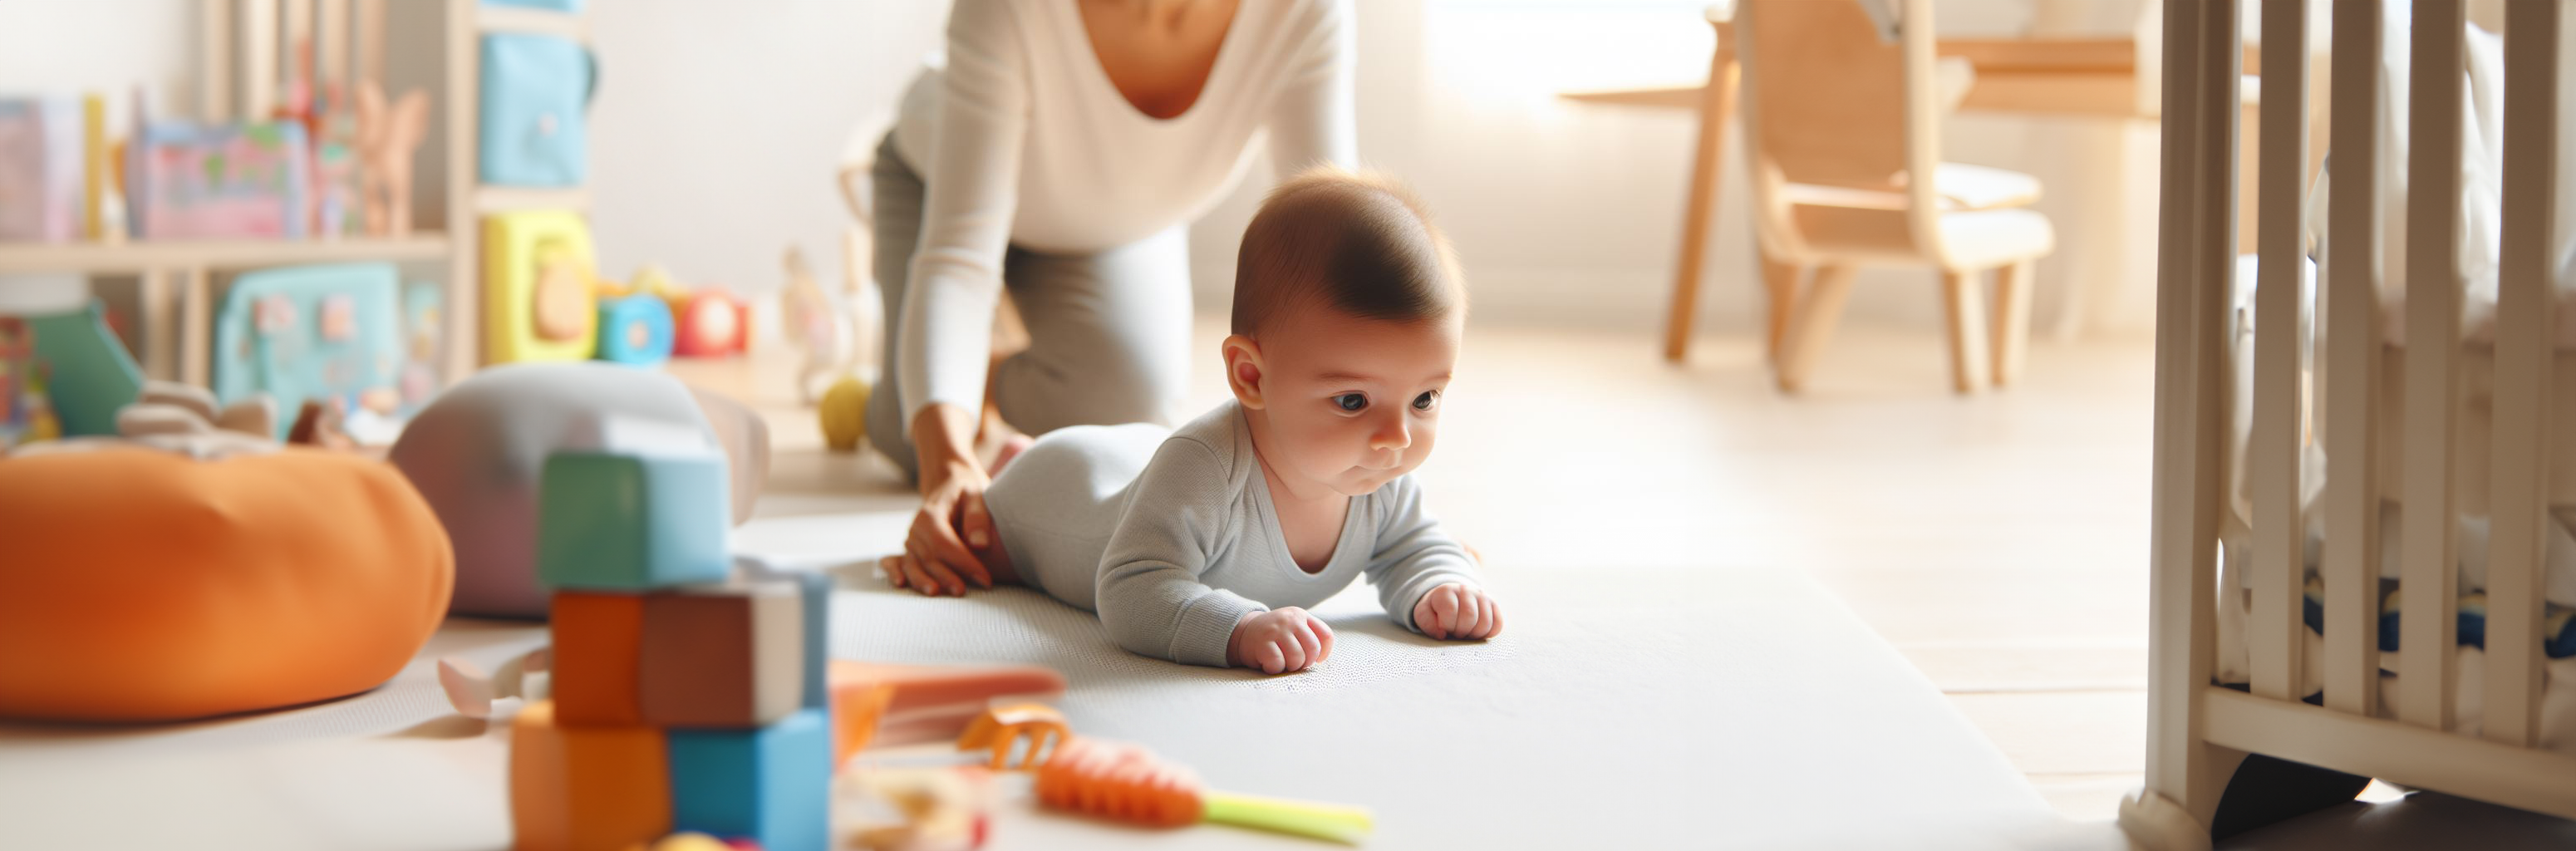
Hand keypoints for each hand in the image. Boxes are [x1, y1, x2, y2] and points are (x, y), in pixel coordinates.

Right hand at [886, 404, 995, 595]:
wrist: (950, 482)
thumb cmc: (967, 491)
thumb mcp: (977, 495)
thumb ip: (978, 518)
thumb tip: (980, 545)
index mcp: (931, 514)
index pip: (945, 543)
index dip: (964, 563)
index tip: (986, 579)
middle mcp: (916, 528)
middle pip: (929, 557)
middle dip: (946, 576)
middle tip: (963, 592)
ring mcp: (911, 540)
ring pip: (915, 564)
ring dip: (923, 580)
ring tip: (935, 593)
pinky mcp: (912, 549)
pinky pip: (901, 562)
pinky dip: (895, 572)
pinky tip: (899, 583)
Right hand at [1226, 608, 1334, 673]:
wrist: (1242, 632)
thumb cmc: (1273, 636)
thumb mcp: (1292, 628)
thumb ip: (1308, 636)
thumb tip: (1321, 656)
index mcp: (1300, 615)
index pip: (1325, 635)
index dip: (1324, 652)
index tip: (1315, 659)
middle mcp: (1290, 619)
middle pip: (1313, 649)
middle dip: (1305, 662)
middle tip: (1294, 663)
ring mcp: (1276, 629)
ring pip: (1297, 658)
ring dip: (1289, 667)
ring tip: (1280, 661)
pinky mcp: (1262, 642)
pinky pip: (1278, 663)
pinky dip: (1274, 668)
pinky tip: (1268, 662)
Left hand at [1411, 583, 1501, 639]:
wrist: (1450, 598)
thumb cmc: (1435, 610)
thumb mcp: (1423, 614)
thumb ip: (1427, 623)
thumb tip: (1442, 634)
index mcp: (1446, 591)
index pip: (1451, 611)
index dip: (1447, 626)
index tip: (1443, 628)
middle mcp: (1466, 590)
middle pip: (1470, 616)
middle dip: (1461, 631)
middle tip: (1455, 632)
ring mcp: (1482, 596)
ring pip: (1486, 622)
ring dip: (1474, 634)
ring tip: (1465, 632)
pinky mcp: (1494, 605)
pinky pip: (1498, 624)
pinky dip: (1488, 633)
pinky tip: (1477, 631)